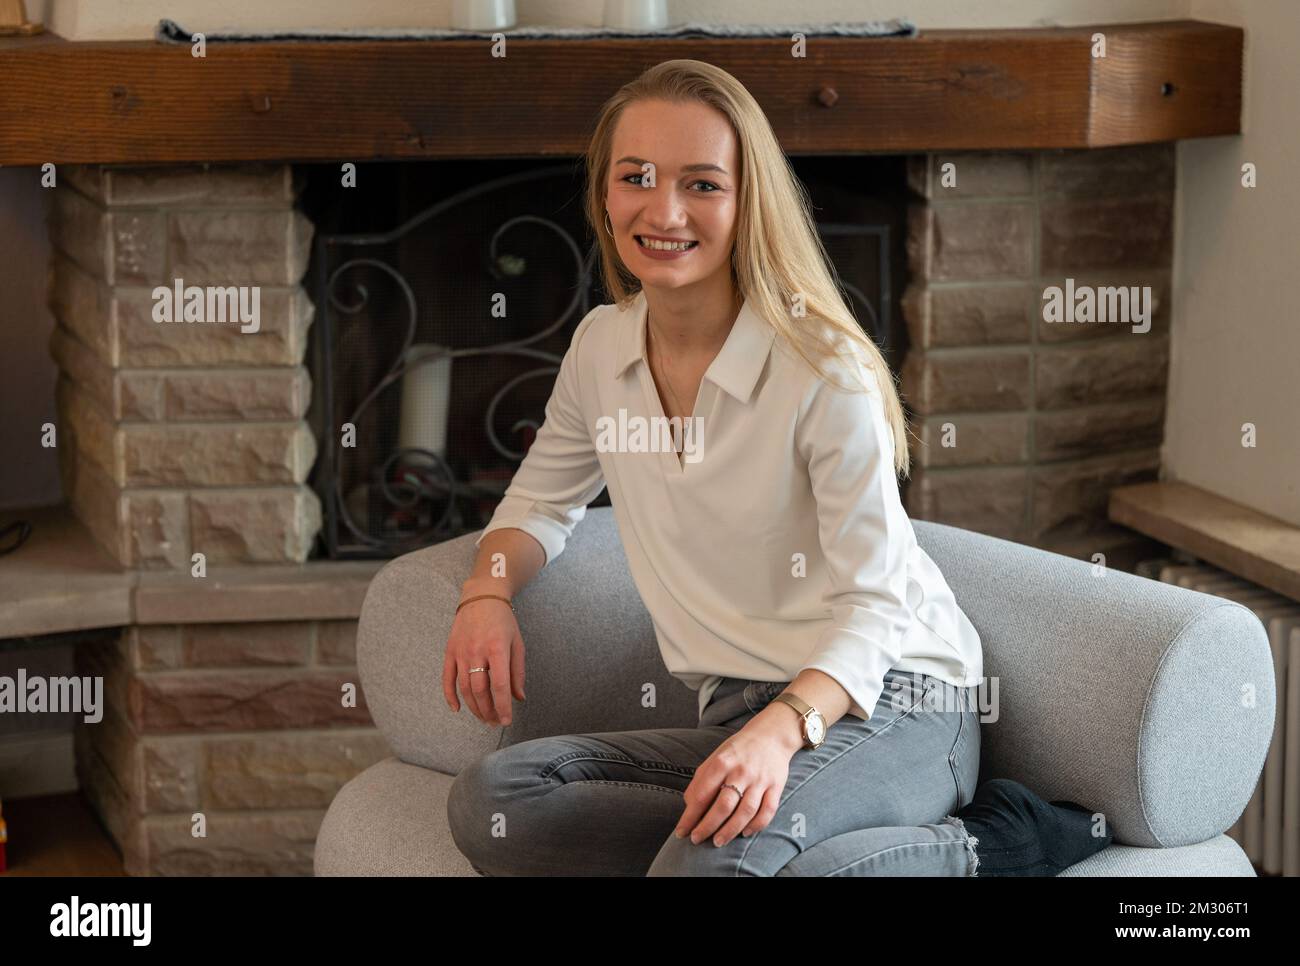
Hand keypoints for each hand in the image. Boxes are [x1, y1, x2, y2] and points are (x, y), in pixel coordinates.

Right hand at [443, 595, 524, 726]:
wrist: (481, 597)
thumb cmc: (503, 621)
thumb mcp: (517, 643)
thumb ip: (518, 672)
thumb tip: (519, 698)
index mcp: (497, 648)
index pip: (499, 685)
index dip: (503, 706)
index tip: (506, 721)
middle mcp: (477, 651)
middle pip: (480, 690)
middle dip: (488, 711)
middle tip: (494, 722)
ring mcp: (461, 652)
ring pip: (465, 688)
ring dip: (474, 707)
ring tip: (483, 718)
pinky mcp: (450, 652)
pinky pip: (447, 678)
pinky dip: (450, 696)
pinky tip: (457, 709)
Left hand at [673, 716, 796, 846]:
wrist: (771, 735)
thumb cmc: (738, 750)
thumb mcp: (715, 757)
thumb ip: (701, 779)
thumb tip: (689, 805)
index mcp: (722, 762)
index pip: (703, 794)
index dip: (690, 816)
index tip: (681, 831)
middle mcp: (741, 771)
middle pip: (724, 805)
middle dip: (707, 826)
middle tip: (697, 839)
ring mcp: (760, 780)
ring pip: (746, 811)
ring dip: (730, 830)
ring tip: (718, 841)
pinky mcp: (776, 786)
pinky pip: (767, 811)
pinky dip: (757, 825)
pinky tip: (745, 833)